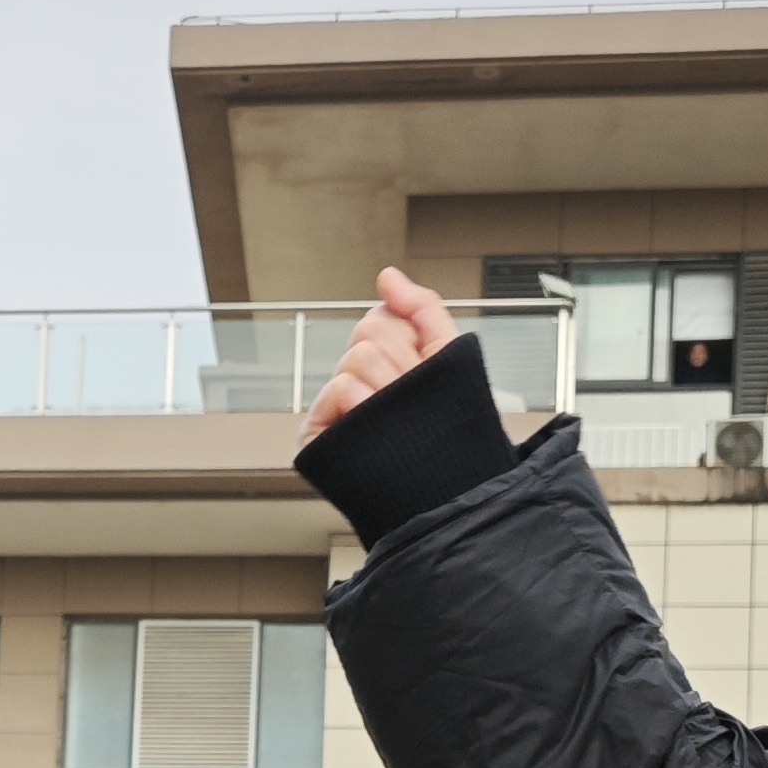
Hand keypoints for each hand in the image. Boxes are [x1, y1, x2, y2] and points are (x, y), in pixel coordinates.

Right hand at [302, 267, 461, 440]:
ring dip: (389, 388)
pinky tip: (375, 429)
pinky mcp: (318, 437)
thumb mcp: (447, 358)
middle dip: (402, 365)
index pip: (380, 320)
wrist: (449, 491)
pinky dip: (364, 405)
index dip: (408, 341)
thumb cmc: (449, 433)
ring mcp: (335, 410)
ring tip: (398, 420)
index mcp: (383, 367)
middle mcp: (355, 385)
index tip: (422, 371)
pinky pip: (340, 388)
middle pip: (369, 334)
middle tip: (412, 402)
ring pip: (358, 358)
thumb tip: (388, 276)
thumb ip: (421, 308)